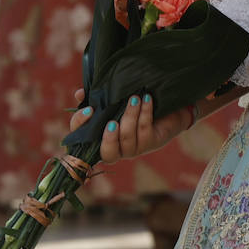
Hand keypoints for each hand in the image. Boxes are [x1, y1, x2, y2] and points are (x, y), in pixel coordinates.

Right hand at [68, 87, 191, 162]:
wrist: (169, 108)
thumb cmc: (134, 105)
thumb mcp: (114, 100)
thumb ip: (96, 98)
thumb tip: (79, 94)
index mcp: (101, 137)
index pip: (82, 139)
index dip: (81, 126)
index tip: (90, 109)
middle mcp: (116, 148)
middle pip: (107, 154)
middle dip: (109, 139)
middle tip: (112, 121)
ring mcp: (134, 149)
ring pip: (128, 139)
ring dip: (130, 117)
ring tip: (134, 98)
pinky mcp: (150, 143)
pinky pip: (145, 131)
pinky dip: (145, 113)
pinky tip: (147, 99)